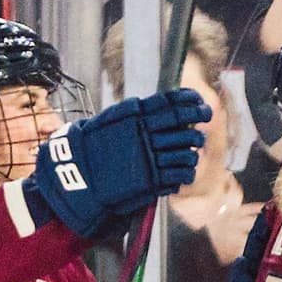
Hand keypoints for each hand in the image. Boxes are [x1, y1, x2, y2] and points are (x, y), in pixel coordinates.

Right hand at [22, 88, 210, 237]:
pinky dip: (187, 171)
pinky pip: (181, 174)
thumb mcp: (109, 121)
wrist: (77, 177)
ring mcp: (149, 158)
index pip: (170, 103)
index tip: (198, 101)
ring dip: (193, 150)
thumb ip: (134, 113)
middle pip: (184, 124)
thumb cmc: (93, 147)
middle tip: (204, 120)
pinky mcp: (152, 181)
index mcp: (133, 117)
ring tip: (191, 151)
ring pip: (187, 151)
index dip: (189, 100)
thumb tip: (161, 105)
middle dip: (199, 120)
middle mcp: (144, 135)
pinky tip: (184, 170)